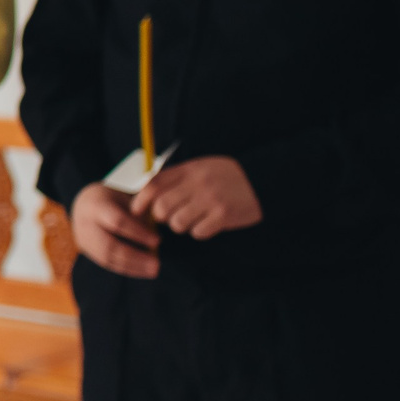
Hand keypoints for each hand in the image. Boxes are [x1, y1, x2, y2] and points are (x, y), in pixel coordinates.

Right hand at [71, 182, 160, 278]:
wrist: (85, 203)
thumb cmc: (113, 198)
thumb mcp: (125, 197)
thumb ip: (139, 213)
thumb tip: (155, 237)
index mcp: (95, 205)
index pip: (117, 221)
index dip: (137, 232)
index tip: (158, 241)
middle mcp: (85, 224)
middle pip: (108, 246)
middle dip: (135, 257)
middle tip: (156, 265)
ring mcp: (83, 239)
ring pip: (106, 258)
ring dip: (132, 267)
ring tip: (153, 271)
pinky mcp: (87, 251)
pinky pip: (106, 263)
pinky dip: (126, 269)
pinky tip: (142, 271)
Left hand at [133, 156, 262, 241]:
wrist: (262, 180)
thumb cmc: (224, 177)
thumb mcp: (199, 168)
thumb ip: (175, 177)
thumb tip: (144, 192)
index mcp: (189, 169)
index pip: (153, 185)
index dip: (140, 201)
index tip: (137, 211)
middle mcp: (198, 183)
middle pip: (162, 208)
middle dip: (161, 217)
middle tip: (170, 217)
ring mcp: (211, 199)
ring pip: (178, 223)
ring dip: (181, 226)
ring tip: (191, 220)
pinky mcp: (224, 215)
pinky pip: (198, 232)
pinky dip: (199, 232)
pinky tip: (207, 225)